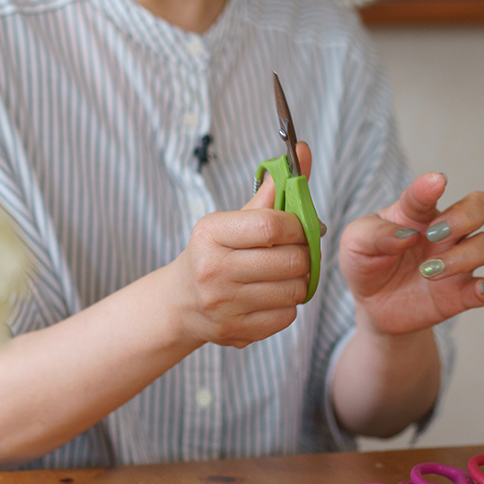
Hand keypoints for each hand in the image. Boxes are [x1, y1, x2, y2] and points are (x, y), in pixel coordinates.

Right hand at [169, 145, 314, 348]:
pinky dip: (288, 305)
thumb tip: (302, 151)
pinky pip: (287, 315)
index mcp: (211, 233)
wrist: (180, 303)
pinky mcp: (235, 332)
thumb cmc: (216, 253)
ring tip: (283, 274)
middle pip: (290, 260)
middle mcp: (213, 270)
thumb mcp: (233, 220)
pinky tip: (272, 296)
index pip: (273, 226)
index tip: (297, 228)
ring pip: (294, 290)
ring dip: (298, 281)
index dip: (297, 226)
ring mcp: (223, 305)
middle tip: (294, 252)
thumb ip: (272, 190)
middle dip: (302, 255)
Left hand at [339, 173, 483, 335]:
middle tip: (434, 234)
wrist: (371, 306)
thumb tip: (405, 236)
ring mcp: (457, 260)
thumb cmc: (367, 263)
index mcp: (417, 212)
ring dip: (463, 257)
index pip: (429, 190)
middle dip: (465, 215)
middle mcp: (445, 232)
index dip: (432, 185)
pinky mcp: (463, 293)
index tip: (435, 182)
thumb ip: (375, 234)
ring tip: (428, 272)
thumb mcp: (356, 243)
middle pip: (480, 205)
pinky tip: (479, 290)